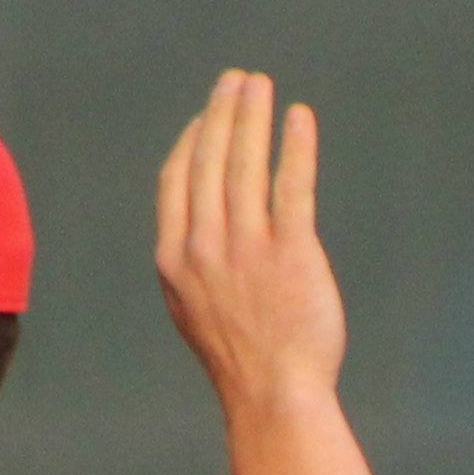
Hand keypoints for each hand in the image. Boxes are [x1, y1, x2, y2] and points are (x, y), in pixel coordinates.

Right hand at [155, 69, 345, 419]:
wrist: (272, 395)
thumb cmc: (242, 361)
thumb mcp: (194, 309)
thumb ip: (192, 266)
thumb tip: (200, 233)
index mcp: (174, 258)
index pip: (176, 181)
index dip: (193, 141)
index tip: (209, 117)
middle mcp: (204, 246)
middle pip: (209, 162)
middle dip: (222, 113)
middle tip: (235, 80)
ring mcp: (246, 247)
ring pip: (245, 165)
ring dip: (252, 117)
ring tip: (260, 85)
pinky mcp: (290, 252)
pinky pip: (291, 186)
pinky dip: (295, 146)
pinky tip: (299, 118)